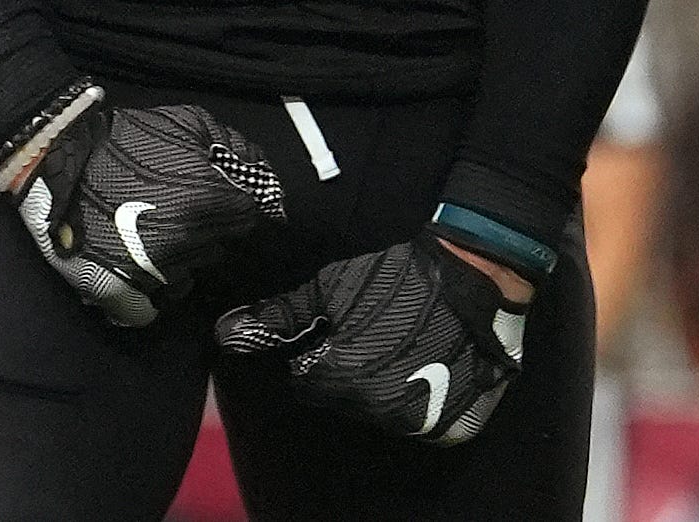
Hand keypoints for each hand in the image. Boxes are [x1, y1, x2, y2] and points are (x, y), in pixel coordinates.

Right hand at [0, 88, 290, 326]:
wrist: (55, 154)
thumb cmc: (125, 138)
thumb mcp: (186, 122)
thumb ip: (232, 150)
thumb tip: (266, 181)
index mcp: (207, 200)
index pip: (248, 216)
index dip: (235, 202)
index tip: (221, 196)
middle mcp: (187, 241)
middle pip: (220, 246)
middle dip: (209, 228)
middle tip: (182, 207)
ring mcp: (153, 271)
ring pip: (189, 274)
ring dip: (183, 256)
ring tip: (157, 229)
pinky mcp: (119, 290)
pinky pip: (151, 307)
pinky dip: (153, 293)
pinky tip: (147, 269)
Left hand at [216, 233, 528, 443]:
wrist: (473, 273)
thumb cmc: (394, 274)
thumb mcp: (328, 287)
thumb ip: (278, 317)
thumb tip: (225, 333)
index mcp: (343, 379)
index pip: (305, 383)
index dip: (314, 353)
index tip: (332, 330)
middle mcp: (382, 411)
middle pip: (343, 401)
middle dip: (344, 370)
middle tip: (367, 332)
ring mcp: (424, 423)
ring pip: (382, 413)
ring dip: (381, 386)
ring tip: (395, 343)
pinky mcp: (457, 425)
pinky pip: (423, 423)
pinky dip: (418, 400)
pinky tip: (422, 364)